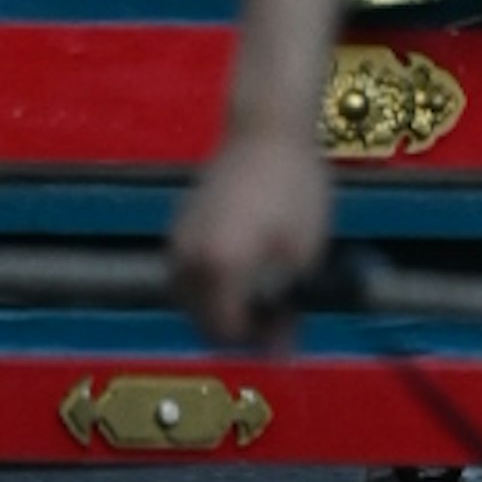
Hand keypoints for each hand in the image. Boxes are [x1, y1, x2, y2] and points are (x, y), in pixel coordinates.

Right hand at [172, 119, 336, 342]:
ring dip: (220, 308)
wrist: (267, 126)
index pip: (226, 333)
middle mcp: (188, 259)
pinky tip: (239, 271)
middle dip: (238, 329)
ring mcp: (179, 240)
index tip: (284, 333)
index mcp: (219, 270)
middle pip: (203, 322)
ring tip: (260, 295)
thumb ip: (286, 310)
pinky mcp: (179, 224)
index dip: (256, 342)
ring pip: (190, 300)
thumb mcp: (302, 255)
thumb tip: (279, 355)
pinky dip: (208, 284)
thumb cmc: (293, 188)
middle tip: (276, 318)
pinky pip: (186, 273)